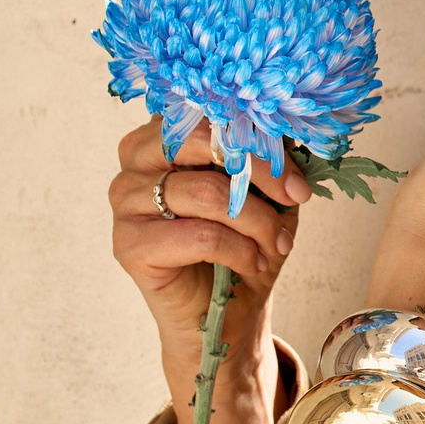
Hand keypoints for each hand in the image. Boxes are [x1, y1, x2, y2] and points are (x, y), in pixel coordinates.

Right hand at [110, 121, 311, 423]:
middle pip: (201, 139)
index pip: (210, 112)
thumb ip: (266, 155)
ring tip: (276, 243)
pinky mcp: (128, 243)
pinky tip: (252, 263)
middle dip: (259, 171)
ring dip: (256, 221)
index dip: (259, 139)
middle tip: (293, 199)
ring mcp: (126, 200)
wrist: (227, 311)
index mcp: (165, 132)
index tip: (298, 178)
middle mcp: (136, 158)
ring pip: (206, 192)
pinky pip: (198, 235)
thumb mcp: (266, 191)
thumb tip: (289, 131)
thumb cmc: (243, 241)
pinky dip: (238, 250)